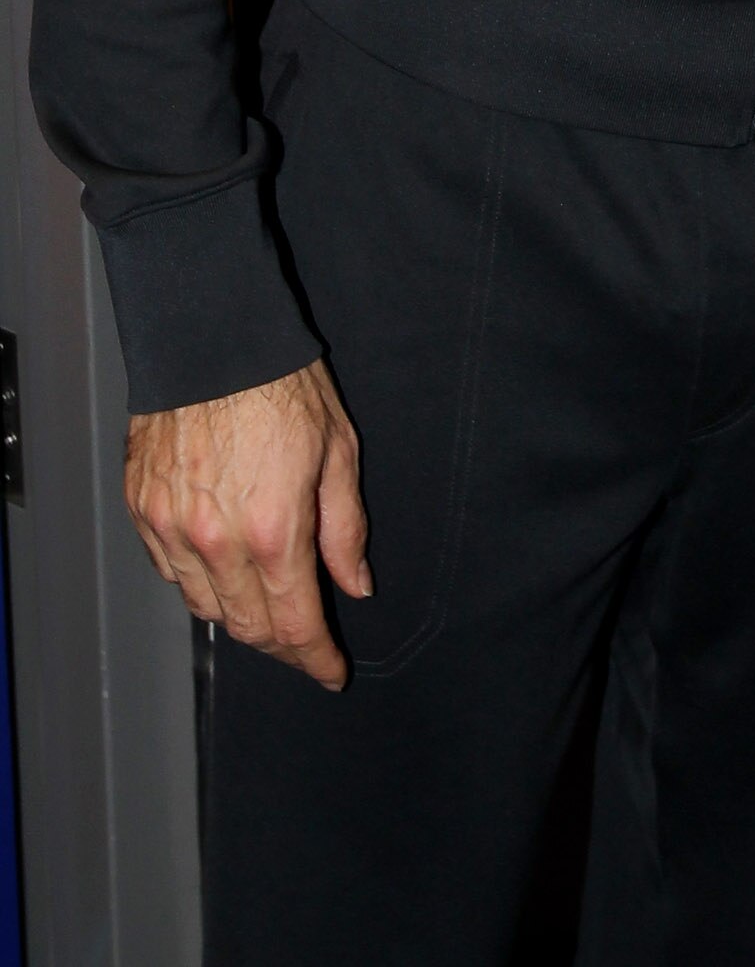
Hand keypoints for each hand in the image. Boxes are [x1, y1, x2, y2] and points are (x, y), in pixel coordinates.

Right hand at [125, 361, 370, 687]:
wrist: (212, 339)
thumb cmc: (282, 385)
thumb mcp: (338, 450)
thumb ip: (345, 528)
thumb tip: (354, 584)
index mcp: (273, 531)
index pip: (294, 624)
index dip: (316, 658)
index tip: (331, 673)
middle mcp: (215, 543)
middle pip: (246, 626)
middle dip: (280, 644)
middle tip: (303, 641)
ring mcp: (171, 531)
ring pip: (205, 606)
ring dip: (239, 614)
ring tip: (266, 603)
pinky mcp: (143, 512)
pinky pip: (170, 572)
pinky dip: (198, 581)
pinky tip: (221, 567)